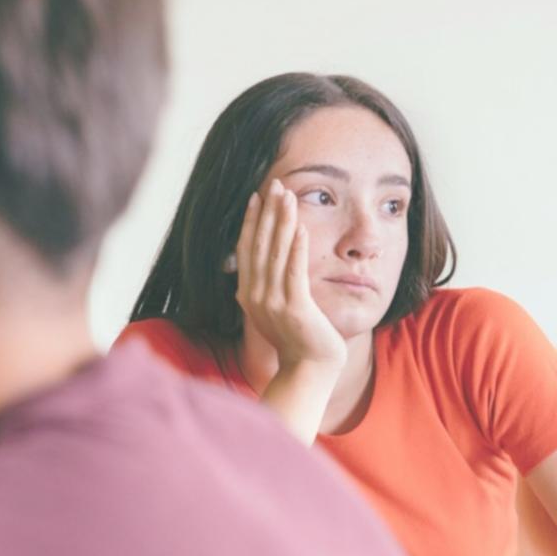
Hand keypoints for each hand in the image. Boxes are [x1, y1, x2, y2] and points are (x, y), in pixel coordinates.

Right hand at [234, 180, 346, 373]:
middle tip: (274, 185)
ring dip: (282, 222)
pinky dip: (296, 248)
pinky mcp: (295, 309)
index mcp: (248, 295)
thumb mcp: (274, 311)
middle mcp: (256, 296)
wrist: (308, 370)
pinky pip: (294, 272)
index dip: (252, 222)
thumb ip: (265, 288)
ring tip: (287, 197)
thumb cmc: (297, 340)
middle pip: (260, 246)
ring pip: (276, 254)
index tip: (257, 197)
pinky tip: (300, 228)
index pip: (247, 250)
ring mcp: (274, 303)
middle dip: (267, 213)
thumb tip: (257, 268)